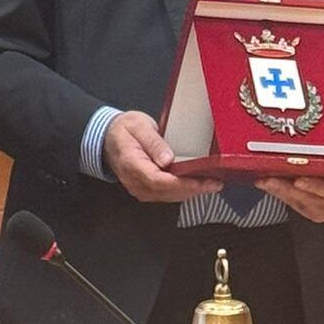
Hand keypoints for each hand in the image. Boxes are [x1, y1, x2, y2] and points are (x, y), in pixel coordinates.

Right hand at [103, 111, 222, 203]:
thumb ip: (154, 142)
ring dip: (190, 192)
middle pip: (167, 193)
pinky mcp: (145, 189)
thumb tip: (168, 160)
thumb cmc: (124, 129)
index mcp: (132, 164)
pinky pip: (165, 194)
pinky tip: (196, 185)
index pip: (160, 181)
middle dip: (193, 190)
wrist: (108, 137)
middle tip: (215, 183)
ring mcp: (139, 188)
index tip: (204, 181)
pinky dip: (182, 191)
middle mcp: (134, 181)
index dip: (184, 184)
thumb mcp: (138, 126)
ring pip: (168, 197)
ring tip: (211, 184)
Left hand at [253, 131, 323, 222]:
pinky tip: (266, 183)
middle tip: (269, 179)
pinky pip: (293, 204)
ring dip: (279, 191)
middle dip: (288, 189)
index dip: (316, 186)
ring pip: (299, 204)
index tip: (298, 179)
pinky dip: (279, 193)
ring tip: (263, 179)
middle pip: (311, 200)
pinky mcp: (312, 212)